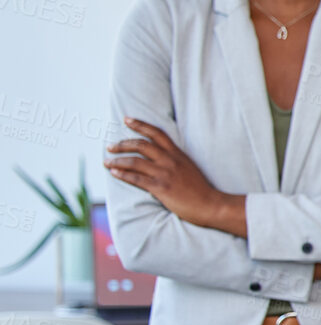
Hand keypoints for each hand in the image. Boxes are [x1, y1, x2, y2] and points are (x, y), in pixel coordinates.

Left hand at [104, 118, 232, 228]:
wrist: (210, 204)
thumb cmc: (200, 189)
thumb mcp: (189, 167)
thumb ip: (174, 160)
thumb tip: (158, 158)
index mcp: (177, 154)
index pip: (156, 134)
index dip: (140, 125)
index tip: (127, 120)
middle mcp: (170, 160)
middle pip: (141, 145)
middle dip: (122, 144)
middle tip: (110, 146)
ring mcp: (165, 173)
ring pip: (135, 161)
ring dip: (117, 160)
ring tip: (107, 162)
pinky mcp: (161, 187)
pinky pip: (136, 178)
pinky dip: (122, 174)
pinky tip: (114, 173)